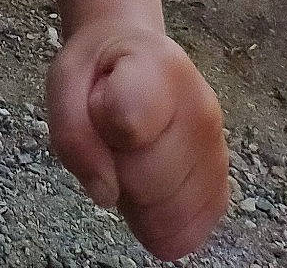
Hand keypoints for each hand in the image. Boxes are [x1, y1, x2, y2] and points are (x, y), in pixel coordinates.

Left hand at [47, 20, 228, 260]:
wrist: (137, 55)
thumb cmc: (100, 69)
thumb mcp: (65, 79)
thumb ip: (72, 133)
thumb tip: (106, 194)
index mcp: (160, 67)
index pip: (128, 121)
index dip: (99, 128)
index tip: (99, 106)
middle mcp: (201, 109)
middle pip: (148, 181)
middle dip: (118, 170)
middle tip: (115, 137)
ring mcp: (218, 150)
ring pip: (171, 214)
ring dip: (139, 200)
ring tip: (134, 156)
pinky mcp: (221, 184)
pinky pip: (191, 231)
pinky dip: (161, 221)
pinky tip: (152, 183)